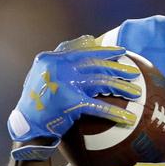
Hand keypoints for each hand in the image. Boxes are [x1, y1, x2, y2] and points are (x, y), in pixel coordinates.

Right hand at [7, 35, 140, 159]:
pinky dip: (115, 113)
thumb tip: (89, 38)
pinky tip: (128, 119)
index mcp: (51, 59)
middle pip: (95, 65)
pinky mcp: (69, 102)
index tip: (122, 51)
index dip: (104, 50)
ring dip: (121, 88)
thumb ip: (63, 59)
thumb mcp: (44, 75)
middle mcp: (57, 68)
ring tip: (137, 93)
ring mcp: (63, 83)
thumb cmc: (38, 102)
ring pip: (100, 82)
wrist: (27, 127)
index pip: (82, 50)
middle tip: (135, 73)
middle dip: (117, 68)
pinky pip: (98, 105)